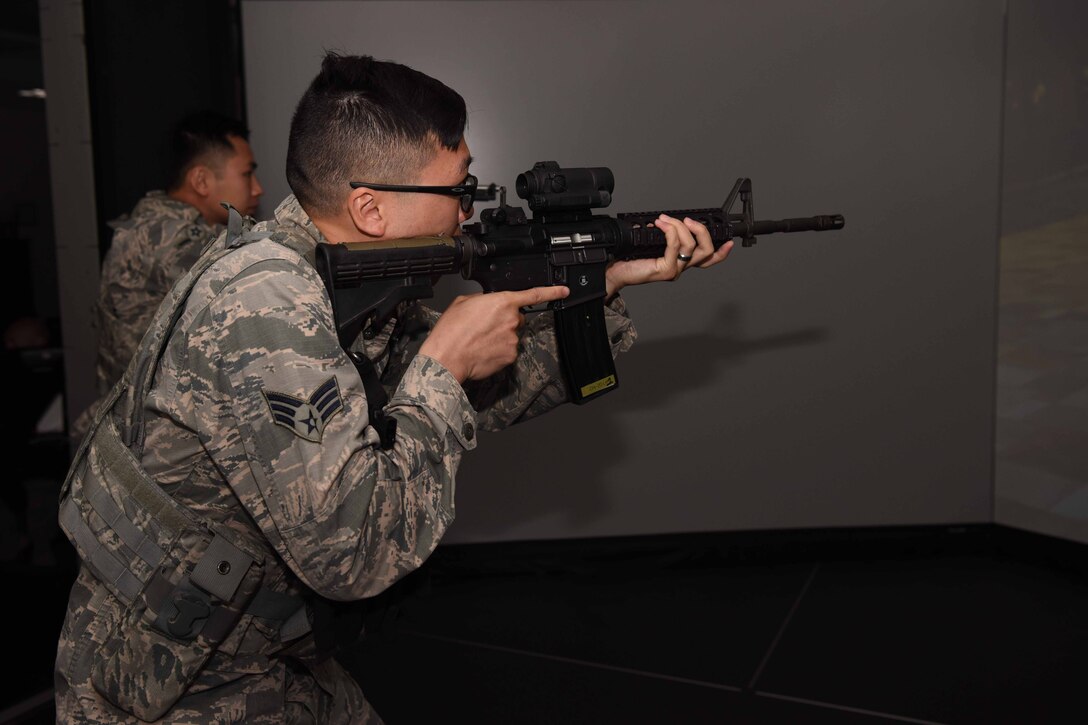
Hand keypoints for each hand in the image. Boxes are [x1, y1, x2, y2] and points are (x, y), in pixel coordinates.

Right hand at [420, 285, 570, 382]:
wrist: (447, 356)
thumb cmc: (451, 331)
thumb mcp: (463, 302)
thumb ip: (483, 299)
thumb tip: (488, 304)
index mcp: (502, 302)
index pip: (534, 294)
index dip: (552, 292)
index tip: (564, 291)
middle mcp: (512, 320)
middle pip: (516, 318)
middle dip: (504, 321)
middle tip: (484, 326)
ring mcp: (513, 339)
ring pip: (511, 335)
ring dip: (499, 336)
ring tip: (478, 339)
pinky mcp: (510, 356)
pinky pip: (508, 350)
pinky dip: (497, 350)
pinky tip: (482, 350)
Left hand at [604, 214, 733, 296]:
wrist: (614, 271)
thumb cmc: (630, 259)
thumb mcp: (651, 243)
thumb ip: (663, 235)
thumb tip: (666, 219)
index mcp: (681, 261)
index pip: (708, 260)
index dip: (722, 252)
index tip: (729, 241)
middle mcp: (681, 267)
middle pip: (707, 252)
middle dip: (702, 230)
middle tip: (688, 220)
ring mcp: (675, 270)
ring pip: (692, 246)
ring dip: (680, 227)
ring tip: (665, 219)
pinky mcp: (665, 271)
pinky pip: (676, 247)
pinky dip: (670, 233)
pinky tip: (660, 225)